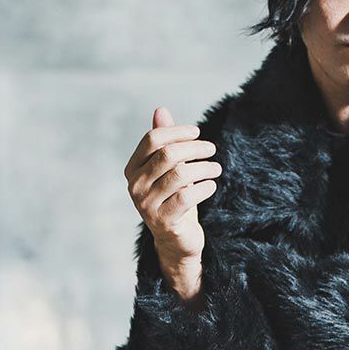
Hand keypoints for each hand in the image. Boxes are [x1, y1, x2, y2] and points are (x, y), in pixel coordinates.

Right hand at [124, 106, 221, 264]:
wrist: (176, 239)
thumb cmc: (173, 198)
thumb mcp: (168, 169)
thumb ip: (164, 142)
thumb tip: (161, 109)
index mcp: (132, 169)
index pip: (152, 139)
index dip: (177, 132)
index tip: (197, 132)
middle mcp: (135, 186)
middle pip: (168, 154)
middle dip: (194, 148)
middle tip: (211, 149)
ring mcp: (147, 205)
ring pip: (180, 174)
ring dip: (204, 168)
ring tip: (216, 168)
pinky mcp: (164, 221)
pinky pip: (188, 196)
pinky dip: (204, 187)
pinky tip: (211, 185)